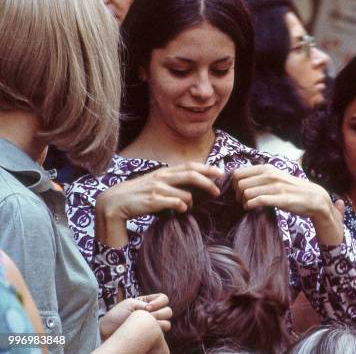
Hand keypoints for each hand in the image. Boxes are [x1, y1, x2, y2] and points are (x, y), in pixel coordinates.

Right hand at [96, 162, 222, 245]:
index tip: (220, 172)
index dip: (206, 168)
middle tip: (217, 191)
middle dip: (208, 182)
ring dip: (191, 203)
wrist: (114, 203)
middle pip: (192, 175)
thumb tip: (191, 188)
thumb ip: (171, 183)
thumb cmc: (138, 195)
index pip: (190, 166)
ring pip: (186, 194)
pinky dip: (182, 208)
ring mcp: (158, 188)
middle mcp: (162, 177)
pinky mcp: (154, 201)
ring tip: (187, 207)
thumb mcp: (155, 184)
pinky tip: (180, 211)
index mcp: (164, 172)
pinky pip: (176, 204)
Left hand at [99, 293, 171, 340]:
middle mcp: (153, 314)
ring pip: (167, 323)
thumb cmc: (116, 316)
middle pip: (168, 311)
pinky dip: (157, 331)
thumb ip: (145, 304)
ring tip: (145, 326)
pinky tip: (146, 332)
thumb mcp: (130, 303)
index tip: (147, 308)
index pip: (164, 299)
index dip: (159, 302)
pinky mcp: (151, 336)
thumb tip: (154, 311)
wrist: (107, 331)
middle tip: (146, 317)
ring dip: (158, 323)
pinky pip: (162, 333)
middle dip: (158, 314)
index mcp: (148, 303)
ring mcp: (153, 326)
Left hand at [232, 165, 343, 244]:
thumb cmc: (292, 188)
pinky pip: (257, 201)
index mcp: (267, 168)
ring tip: (247, 205)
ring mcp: (275, 187)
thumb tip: (240, 179)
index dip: (234, 184)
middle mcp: (270, 175)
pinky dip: (250, 206)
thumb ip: (260, 176)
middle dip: (237, 194)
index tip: (238, 191)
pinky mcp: (280, 199)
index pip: (238, 173)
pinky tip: (251, 208)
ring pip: (247, 192)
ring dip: (243, 201)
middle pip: (240, 184)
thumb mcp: (276, 176)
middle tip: (242, 200)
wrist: (313, 197)